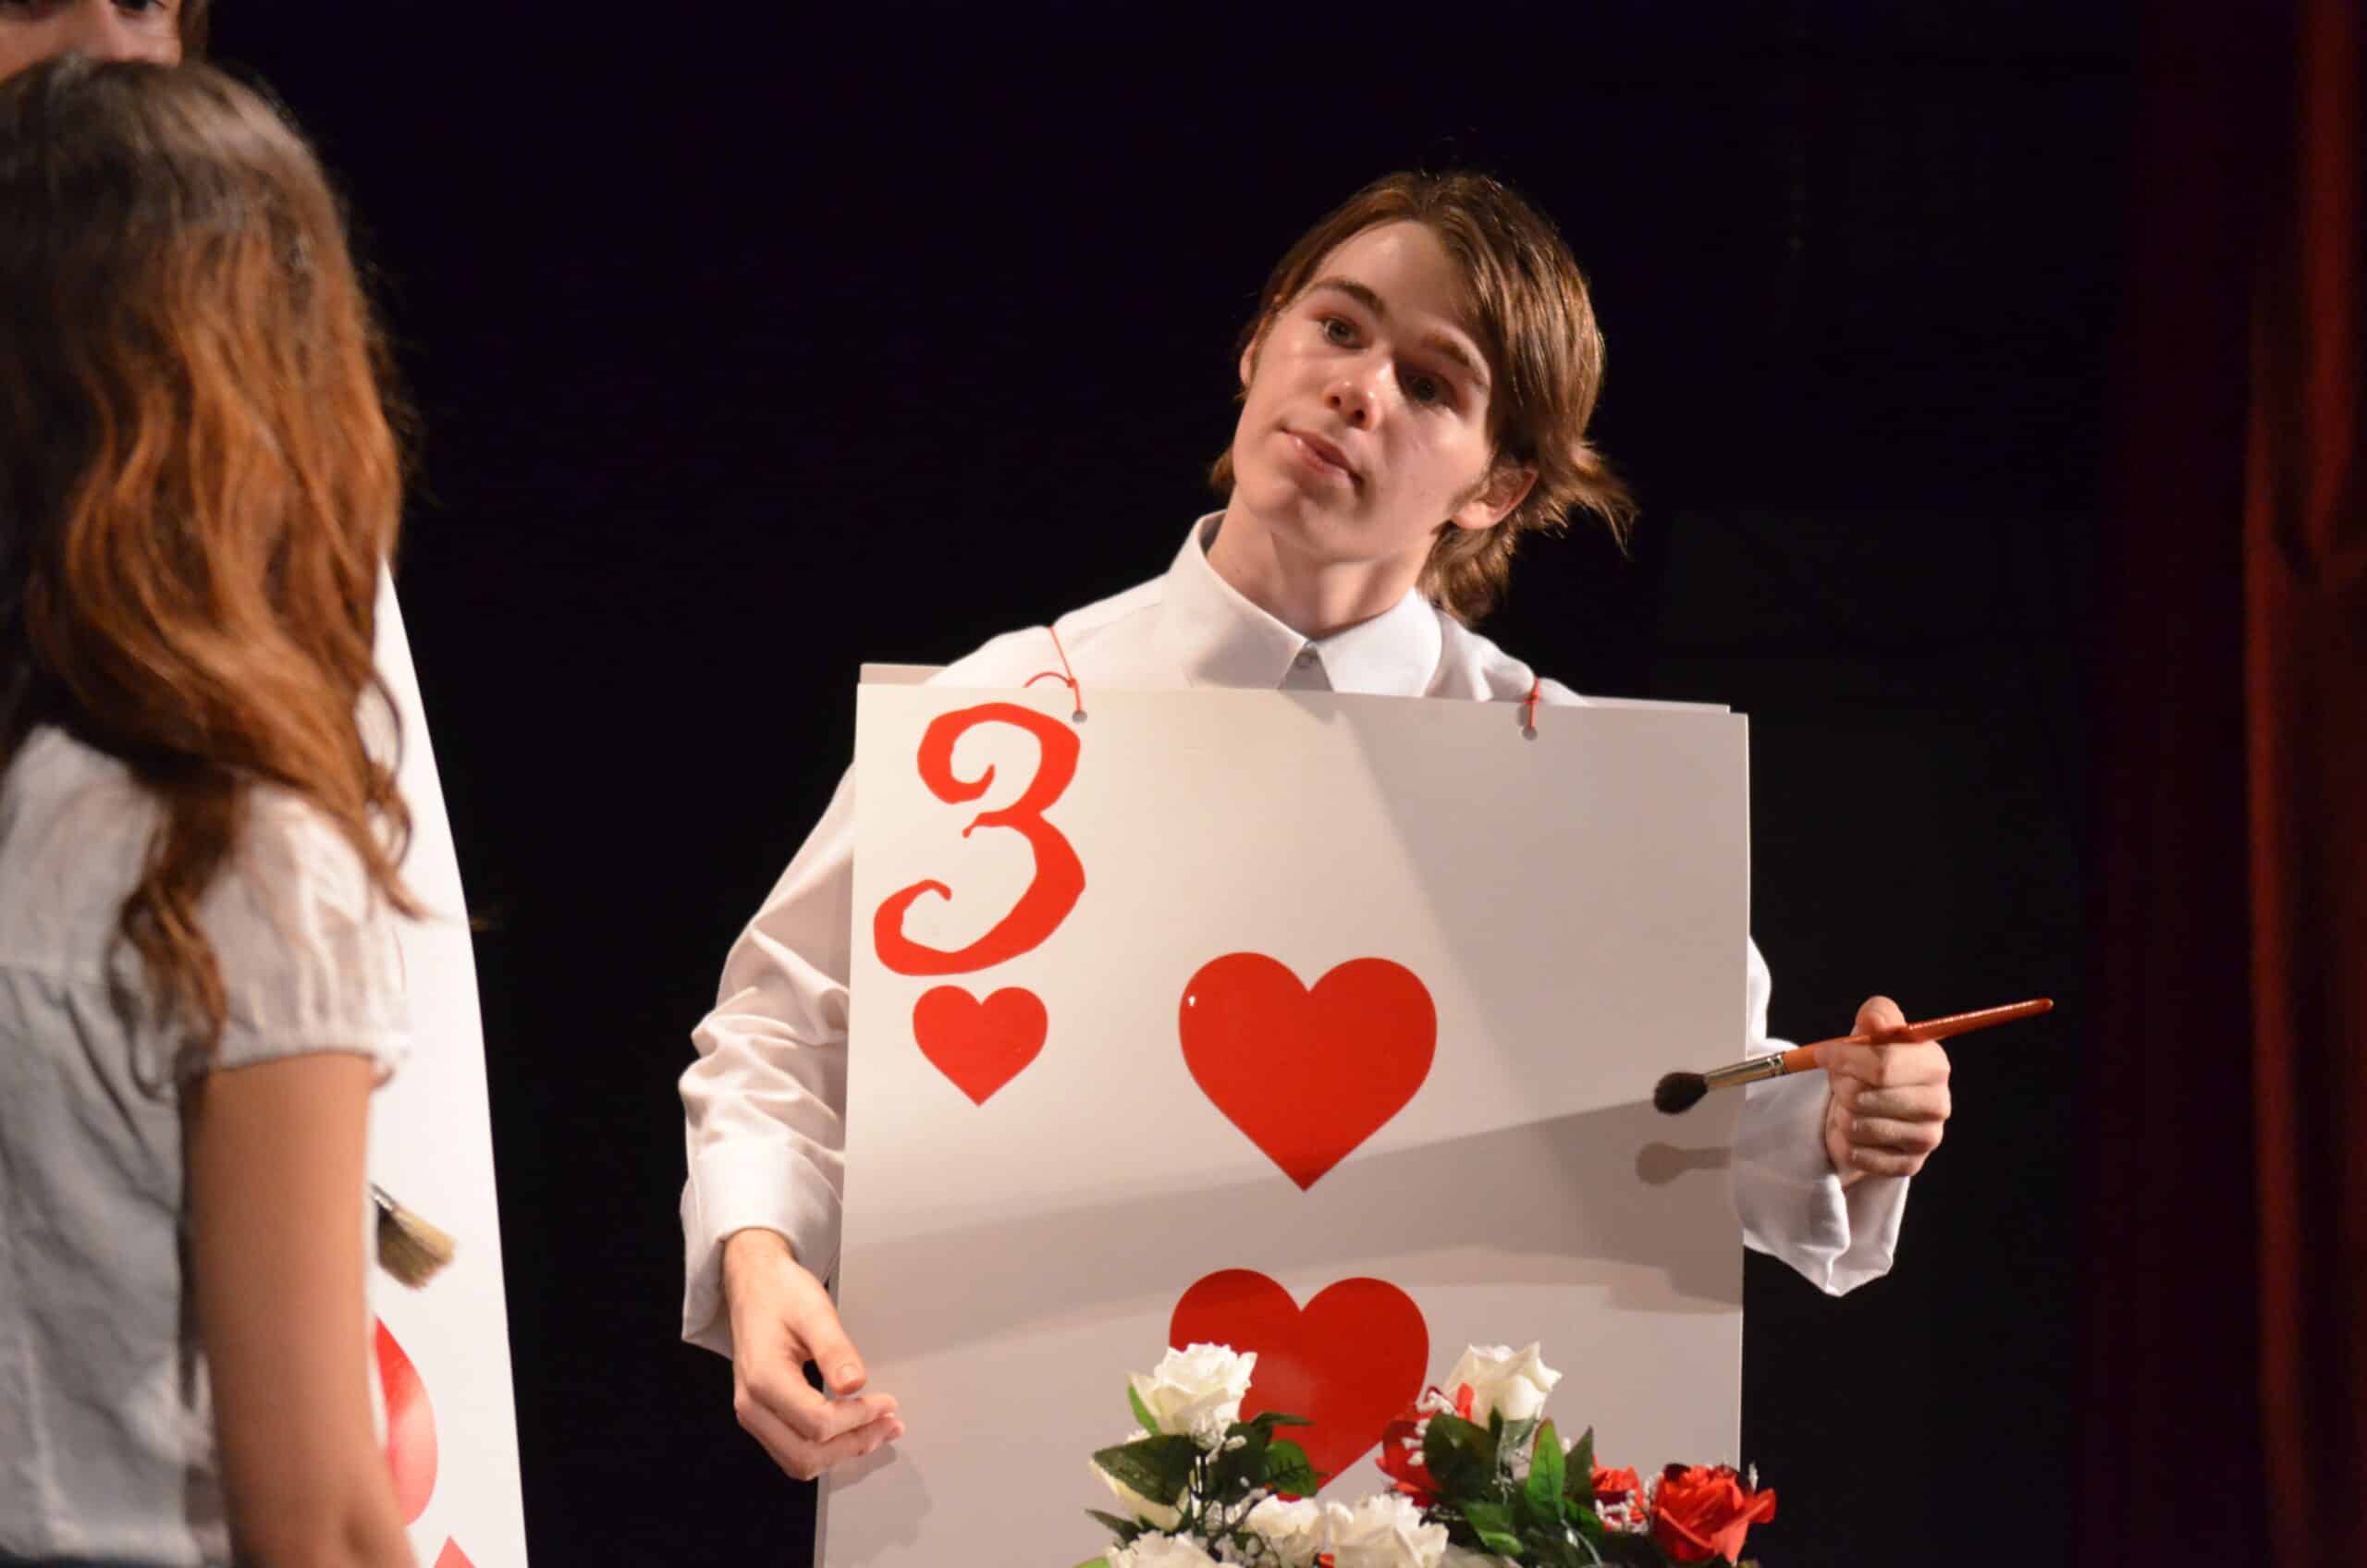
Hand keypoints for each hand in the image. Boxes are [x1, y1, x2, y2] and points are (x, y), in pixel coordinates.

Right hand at [722, 1230, 903, 1479]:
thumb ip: (835, 1349)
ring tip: (878, 1432)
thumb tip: (855, 1384)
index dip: (858, 1418)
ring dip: (841, 1453)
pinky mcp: (762, 1416)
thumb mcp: (814, 1310)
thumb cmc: (780, 1294)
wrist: (754, 1286)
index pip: (817, 1423)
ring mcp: (754, 1414)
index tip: (886, 1403)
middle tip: (890, 1424)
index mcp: (763, 1378)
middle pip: (806, 1455)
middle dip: (854, 1444)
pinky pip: (792, 1450)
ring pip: (798, 1461)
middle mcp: (752, 1405)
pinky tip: (853, 1433)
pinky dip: (826, 1449)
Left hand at [1814, 995, 1952, 1185]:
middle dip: (1840, 1087)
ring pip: (1856, 1126)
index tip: (1822, 1055)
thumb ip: (1876, 1016)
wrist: (1868, 1109)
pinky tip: (1857, 1132)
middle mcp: (1938, 1103)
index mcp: (1934, 1064)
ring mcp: (1927, 1138)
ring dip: (1841, 1114)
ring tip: (1851, 1107)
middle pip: (1864, 1097)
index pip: (1883, 1064)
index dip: (1844, 1059)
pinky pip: (1857, 1154)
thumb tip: (1875, 1022)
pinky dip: (1845, 1142)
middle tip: (1840, 1083)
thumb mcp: (1871, 1032)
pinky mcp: (1909, 1165)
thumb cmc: (1870, 1063)